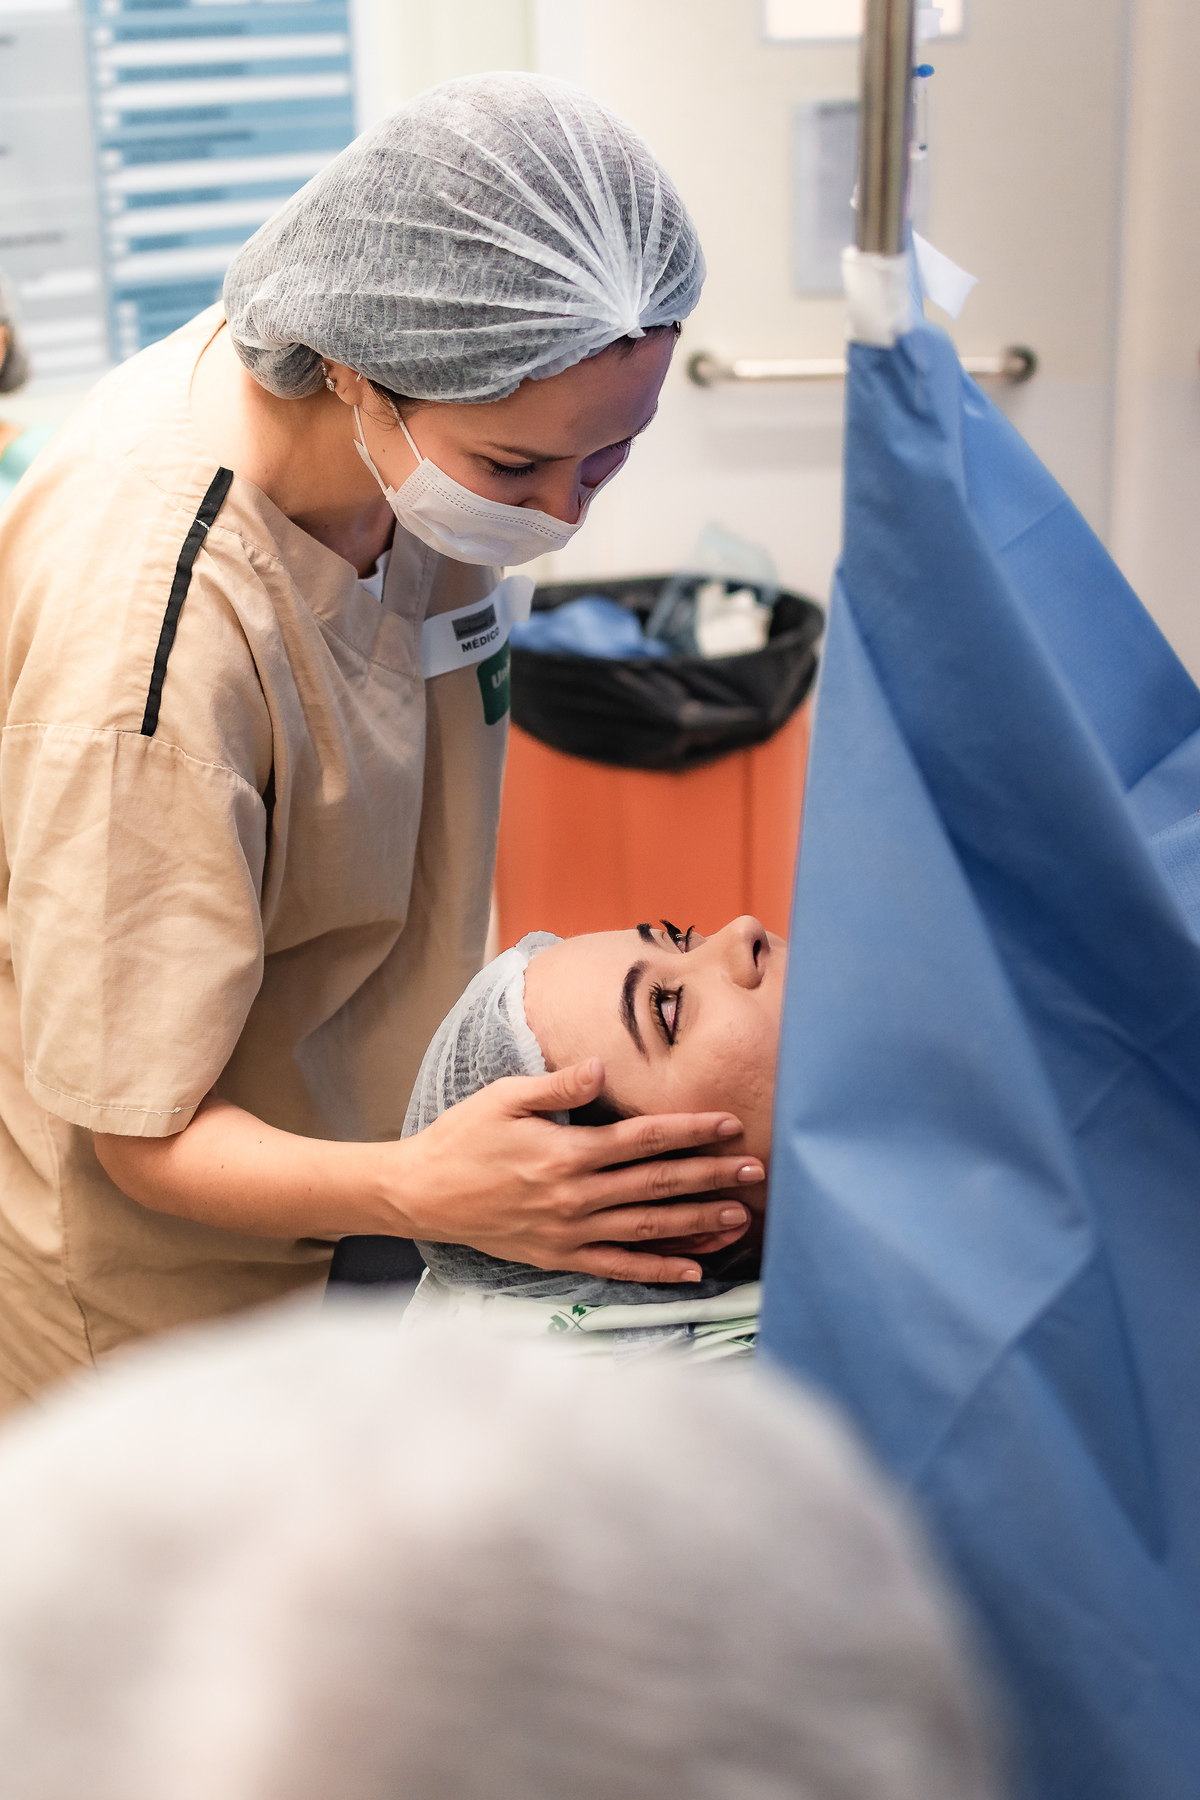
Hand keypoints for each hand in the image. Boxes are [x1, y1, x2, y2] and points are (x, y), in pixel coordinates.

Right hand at [396, 1058, 763, 1282]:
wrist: (421, 1194)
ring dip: (697, 1223)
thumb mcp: (504, 1098)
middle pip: (656, 1185)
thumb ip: (558, 1087)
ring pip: (647, 1228)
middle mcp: (575, 1197)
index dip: (690, 1132)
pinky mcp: (560, 1257)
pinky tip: (694, 1270)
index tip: (729, 1124)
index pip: (643, 1140)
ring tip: (740, 1217)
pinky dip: (658, 1271)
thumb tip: (603, 1066)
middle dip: (711, 1176)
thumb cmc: (463, 1138)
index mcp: (566, 1153)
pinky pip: (619, 1268)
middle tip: (755, 1170)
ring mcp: (570, 1232)